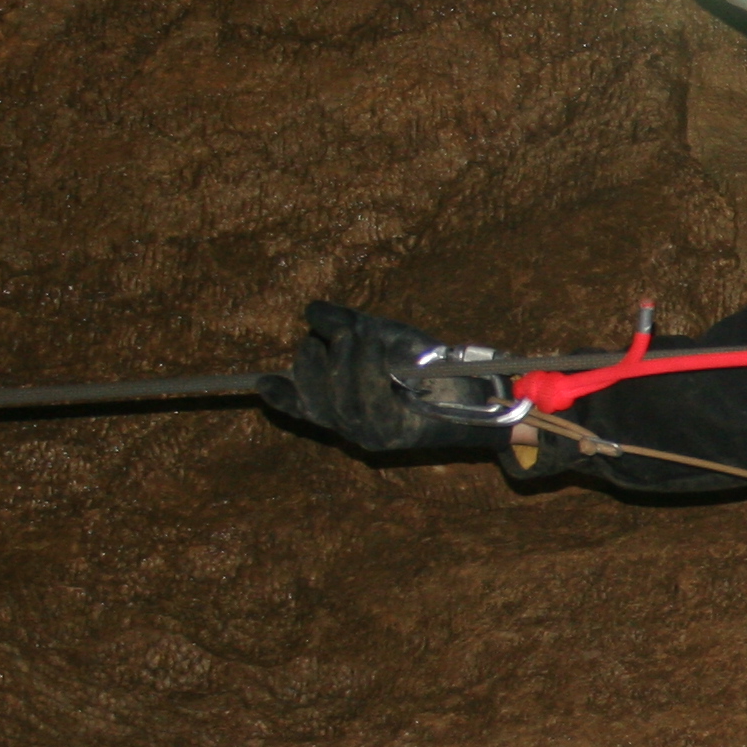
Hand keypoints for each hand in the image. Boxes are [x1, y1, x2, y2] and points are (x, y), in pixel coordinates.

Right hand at [256, 302, 497, 452]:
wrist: (482, 392)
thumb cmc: (432, 365)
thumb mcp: (385, 337)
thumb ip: (347, 324)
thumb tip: (312, 312)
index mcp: (346, 408)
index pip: (303, 408)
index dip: (281, 397)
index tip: (263, 381)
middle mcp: (354, 427)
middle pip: (314, 399)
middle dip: (313, 362)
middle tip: (331, 334)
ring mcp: (374, 434)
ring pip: (338, 400)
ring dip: (342, 360)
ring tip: (355, 334)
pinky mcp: (397, 434)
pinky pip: (368, 402)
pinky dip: (364, 368)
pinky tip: (370, 345)